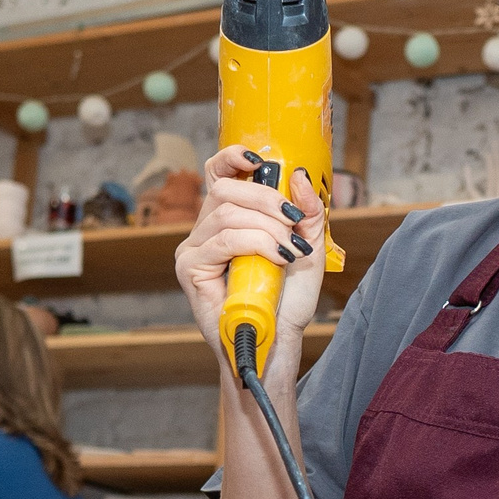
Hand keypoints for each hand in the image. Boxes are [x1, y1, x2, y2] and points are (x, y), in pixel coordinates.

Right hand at [174, 145, 327, 376]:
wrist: (277, 342)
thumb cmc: (287, 300)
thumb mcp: (307, 248)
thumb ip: (307, 213)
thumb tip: (298, 176)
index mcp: (229, 219)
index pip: (218, 173)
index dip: (232, 157)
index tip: (259, 158)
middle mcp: (206, 229)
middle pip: (225, 188)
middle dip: (266, 198)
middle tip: (292, 221)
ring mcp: (194, 248)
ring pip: (226, 213)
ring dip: (266, 227)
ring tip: (288, 250)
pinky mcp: (190, 268)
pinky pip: (222, 240)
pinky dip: (256, 244)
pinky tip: (276, 259)